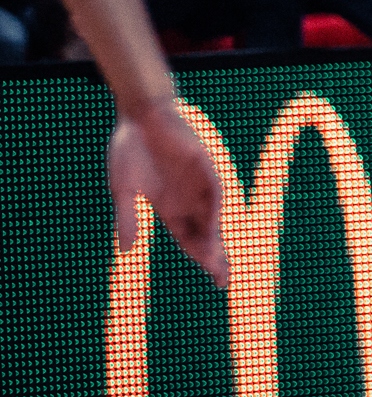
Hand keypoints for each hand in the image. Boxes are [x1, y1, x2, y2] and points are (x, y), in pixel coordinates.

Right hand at [109, 102, 227, 287]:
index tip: (214, 279)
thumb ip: (127, 217)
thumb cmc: (130, 149)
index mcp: (170, 207)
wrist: (141, 115)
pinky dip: (213, 212)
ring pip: (213, 218)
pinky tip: (214, 229)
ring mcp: (198, 184)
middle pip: (206, 234)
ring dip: (217, 240)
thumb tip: (126, 250)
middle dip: (214, 257)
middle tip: (223, 281)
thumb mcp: (123, 189)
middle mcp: (188, 200)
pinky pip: (214, 194)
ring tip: (221, 264)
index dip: (201, 258)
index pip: (191, 239)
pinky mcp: (205, 168)